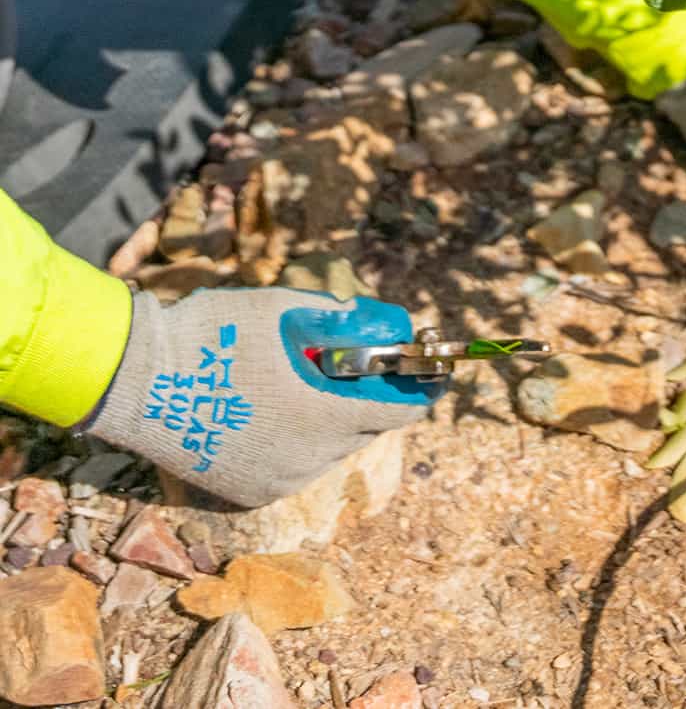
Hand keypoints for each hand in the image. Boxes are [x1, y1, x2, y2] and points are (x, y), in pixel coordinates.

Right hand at [84, 288, 445, 506]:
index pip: (396, 413)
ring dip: (330, 423)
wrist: (137, 383)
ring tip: (304, 387)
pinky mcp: (247, 494)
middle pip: (361, 431)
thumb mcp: (278, 309)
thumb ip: (328, 317)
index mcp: (322, 414)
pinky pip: (292, 468)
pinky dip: (295, 445)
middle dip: (366, 400)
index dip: (417, 392)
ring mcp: (276, 482)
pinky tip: (273, 414)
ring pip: (327, 453)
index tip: (429, 377)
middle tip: (356, 370)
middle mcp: (307, 458)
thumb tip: (362, 319)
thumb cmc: (212, 335)